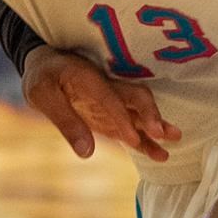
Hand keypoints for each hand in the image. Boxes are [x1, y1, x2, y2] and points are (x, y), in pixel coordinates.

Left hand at [21, 46, 181, 161]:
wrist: (45, 63)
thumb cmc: (43, 76)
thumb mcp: (43, 95)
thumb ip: (64, 121)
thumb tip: (86, 152)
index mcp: (90, 79)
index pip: (111, 98)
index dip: (123, 118)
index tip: (133, 139)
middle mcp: (108, 86)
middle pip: (136, 96)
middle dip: (150, 114)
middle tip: (162, 134)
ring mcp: (112, 100)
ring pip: (140, 111)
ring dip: (156, 125)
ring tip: (175, 140)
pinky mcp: (111, 113)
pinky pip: (131, 125)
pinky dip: (145, 139)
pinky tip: (158, 154)